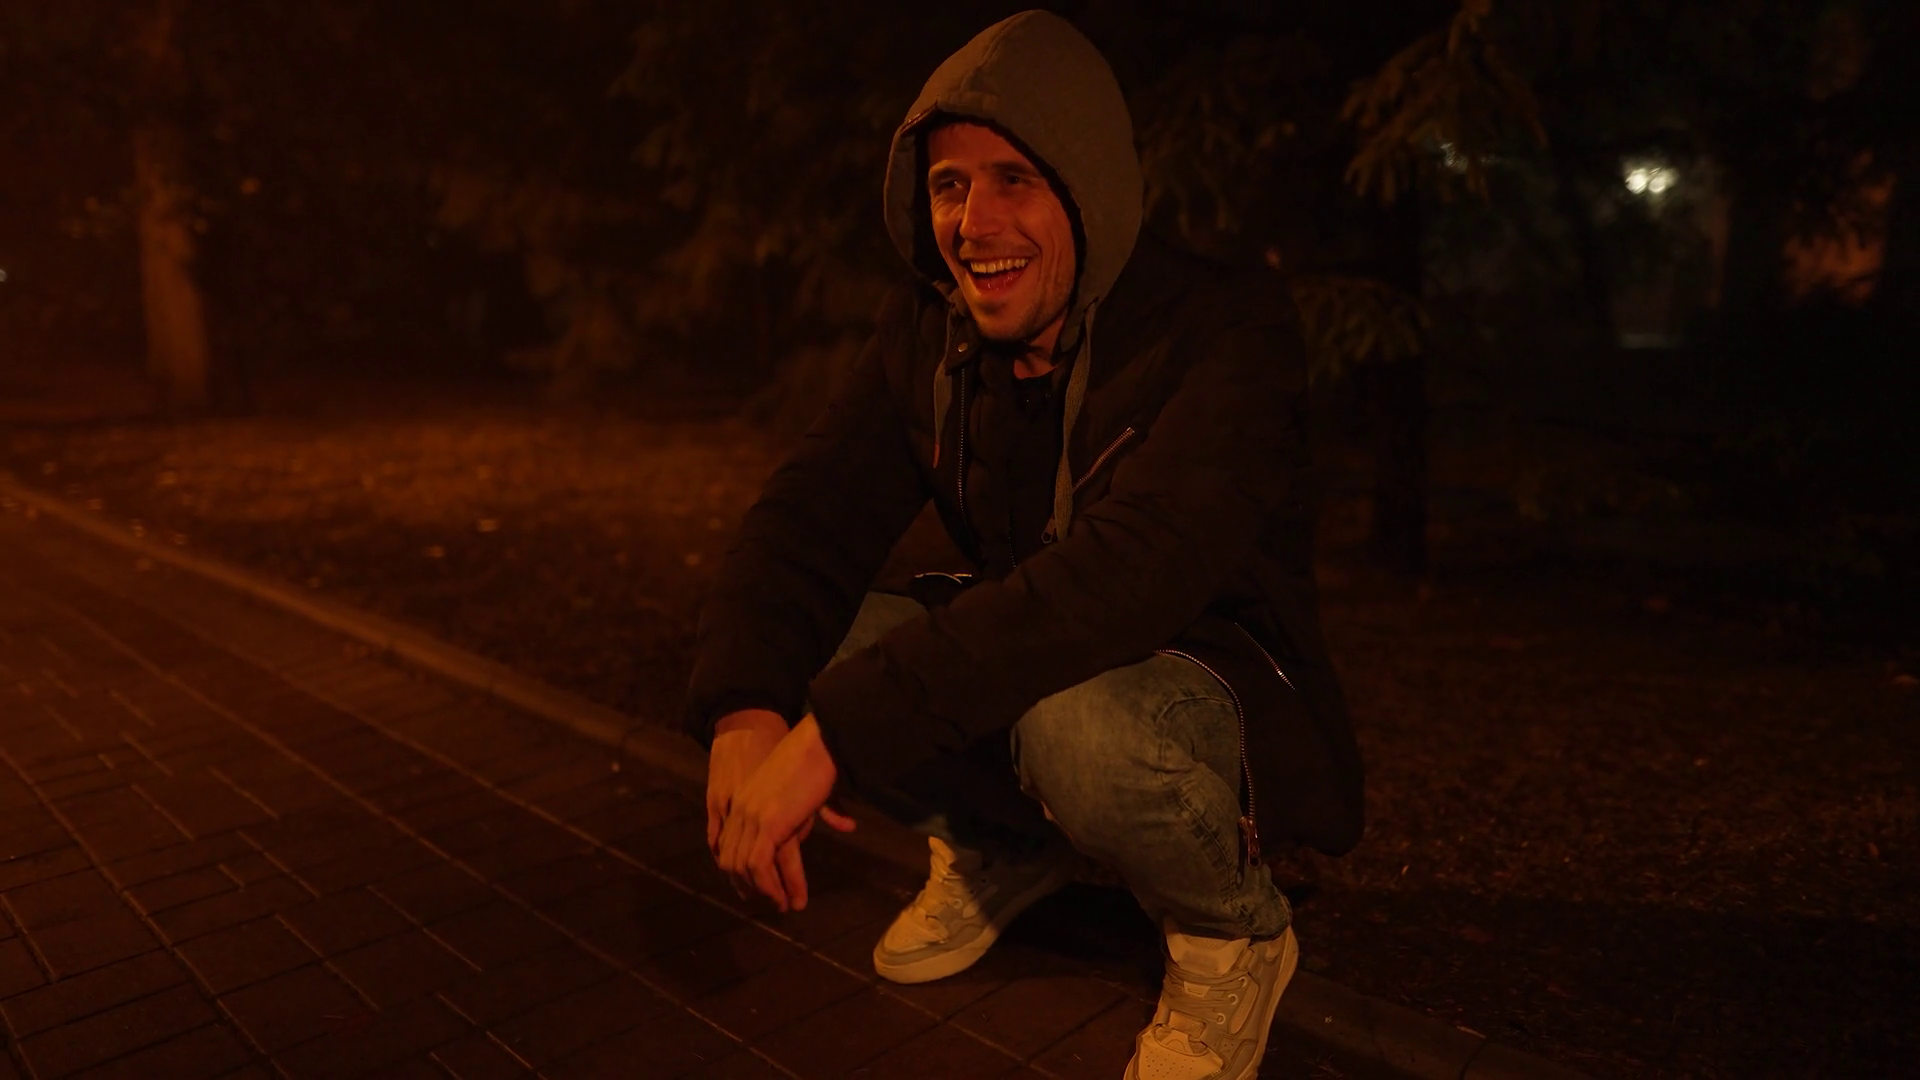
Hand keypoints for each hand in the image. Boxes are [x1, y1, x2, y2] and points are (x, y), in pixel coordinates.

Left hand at [715, 714, 853, 910]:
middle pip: (732, 858)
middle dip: (747, 885)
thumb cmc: (820, 758)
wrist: (819, 742)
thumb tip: (848, 825)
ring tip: (783, 905)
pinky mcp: (767, 825)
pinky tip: (785, 897)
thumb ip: (823, 810)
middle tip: (769, 902)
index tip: (754, 887)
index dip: (739, 868)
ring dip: (765, 891)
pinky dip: (771, 886)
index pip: (730, 843)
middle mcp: (741, 809)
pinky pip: (759, 865)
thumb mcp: (810, 788)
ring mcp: (751, 817)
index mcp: (744, 799)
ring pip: (745, 866)